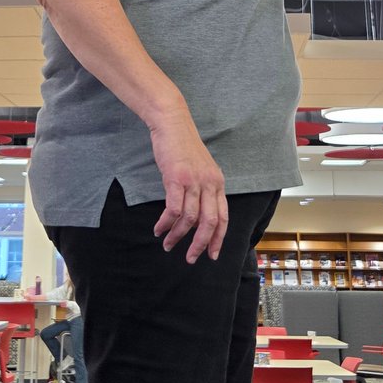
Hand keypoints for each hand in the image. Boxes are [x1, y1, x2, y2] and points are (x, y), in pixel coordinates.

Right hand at [150, 108, 227, 263]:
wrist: (172, 123)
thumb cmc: (183, 146)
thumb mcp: (200, 169)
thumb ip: (202, 189)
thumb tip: (197, 213)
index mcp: (218, 183)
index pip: (223, 218)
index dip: (218, 239)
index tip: (211, 255)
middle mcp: (210, 184)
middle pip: (209, 223)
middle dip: (200, 245)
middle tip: (191, 259)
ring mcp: (194, 181)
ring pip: (189, 219)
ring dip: (177, 236)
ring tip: (167, 244)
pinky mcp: (177, 178)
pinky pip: (173, 210)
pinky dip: (166, 223)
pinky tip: (159, 228)